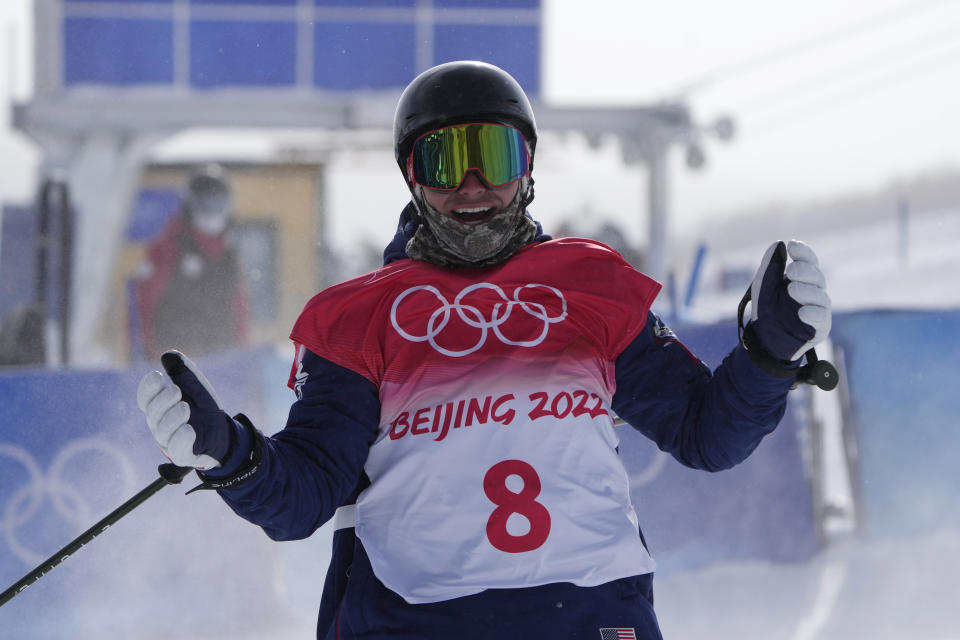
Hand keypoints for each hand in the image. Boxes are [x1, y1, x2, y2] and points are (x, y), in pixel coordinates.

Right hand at [137, 350, 232, 469]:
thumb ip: (182, 371)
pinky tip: (189, 430)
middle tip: (177, 390)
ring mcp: (170, 441)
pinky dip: (182, 439)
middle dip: (163, 400)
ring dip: (172, 418)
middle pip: (153, 414)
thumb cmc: (202, 407)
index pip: (145, 399)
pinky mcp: (184, 455)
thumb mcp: (195, 386)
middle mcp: (160, 425)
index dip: (148, 388)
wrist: (223, 431)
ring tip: (185, 407)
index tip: (157, 376)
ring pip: (163, 432)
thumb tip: (168, 355)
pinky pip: (178, 450)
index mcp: (159, 407)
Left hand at [750, 240, 830, 361]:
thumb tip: (779, 243)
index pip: (809, 261)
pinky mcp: (819, 328)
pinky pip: (821, 319)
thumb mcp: (764, 286)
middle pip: (817, 277)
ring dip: (806, 292)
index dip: (804, 253)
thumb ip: (771, 267)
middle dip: (805, 271)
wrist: (764, 340)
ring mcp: (818, 309)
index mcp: (802, 278)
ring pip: (820, 297)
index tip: (792, 245)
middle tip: (791, 271)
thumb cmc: (767, 310)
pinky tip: (802, 312)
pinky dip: (812, 314)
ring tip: (791, 290)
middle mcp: (814, 292)